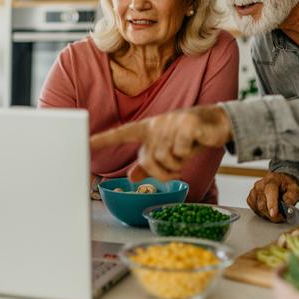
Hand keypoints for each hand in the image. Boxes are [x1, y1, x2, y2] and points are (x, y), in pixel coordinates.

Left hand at [90, 105, 232, 181]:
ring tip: (185, 151)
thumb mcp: (167, 152)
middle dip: (163, 172)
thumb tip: (132, 177)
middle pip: (149, 161)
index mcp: (147, 129)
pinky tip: (194, 143)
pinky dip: (189, 153)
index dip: (102, 140)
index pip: (120, 134)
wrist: (215, 124)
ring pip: (165, 159)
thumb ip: (149, 164)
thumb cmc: (187, 139)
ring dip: (178, 165)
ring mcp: (170, 122)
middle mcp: (156, 124)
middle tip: (176, 165)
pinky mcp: (187, 123)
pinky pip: (180, 152)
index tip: (83, 143)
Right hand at [247, 172, 298, 222]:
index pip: (270, 192)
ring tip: (276, 211)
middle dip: (273, 215)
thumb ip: (292, 196)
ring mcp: (253, 192)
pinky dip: (262, 213)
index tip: (273, 214)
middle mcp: (260, 185)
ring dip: (268, 215)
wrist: (280, 181)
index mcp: (272, 181)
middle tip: (282, 217)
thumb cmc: (286, 185)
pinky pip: (255, 210)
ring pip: (258, 209)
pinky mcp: (250, 199)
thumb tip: (287, 204)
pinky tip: (268, 209)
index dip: (271, 204)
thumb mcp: (295, 188)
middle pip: (262, 205)